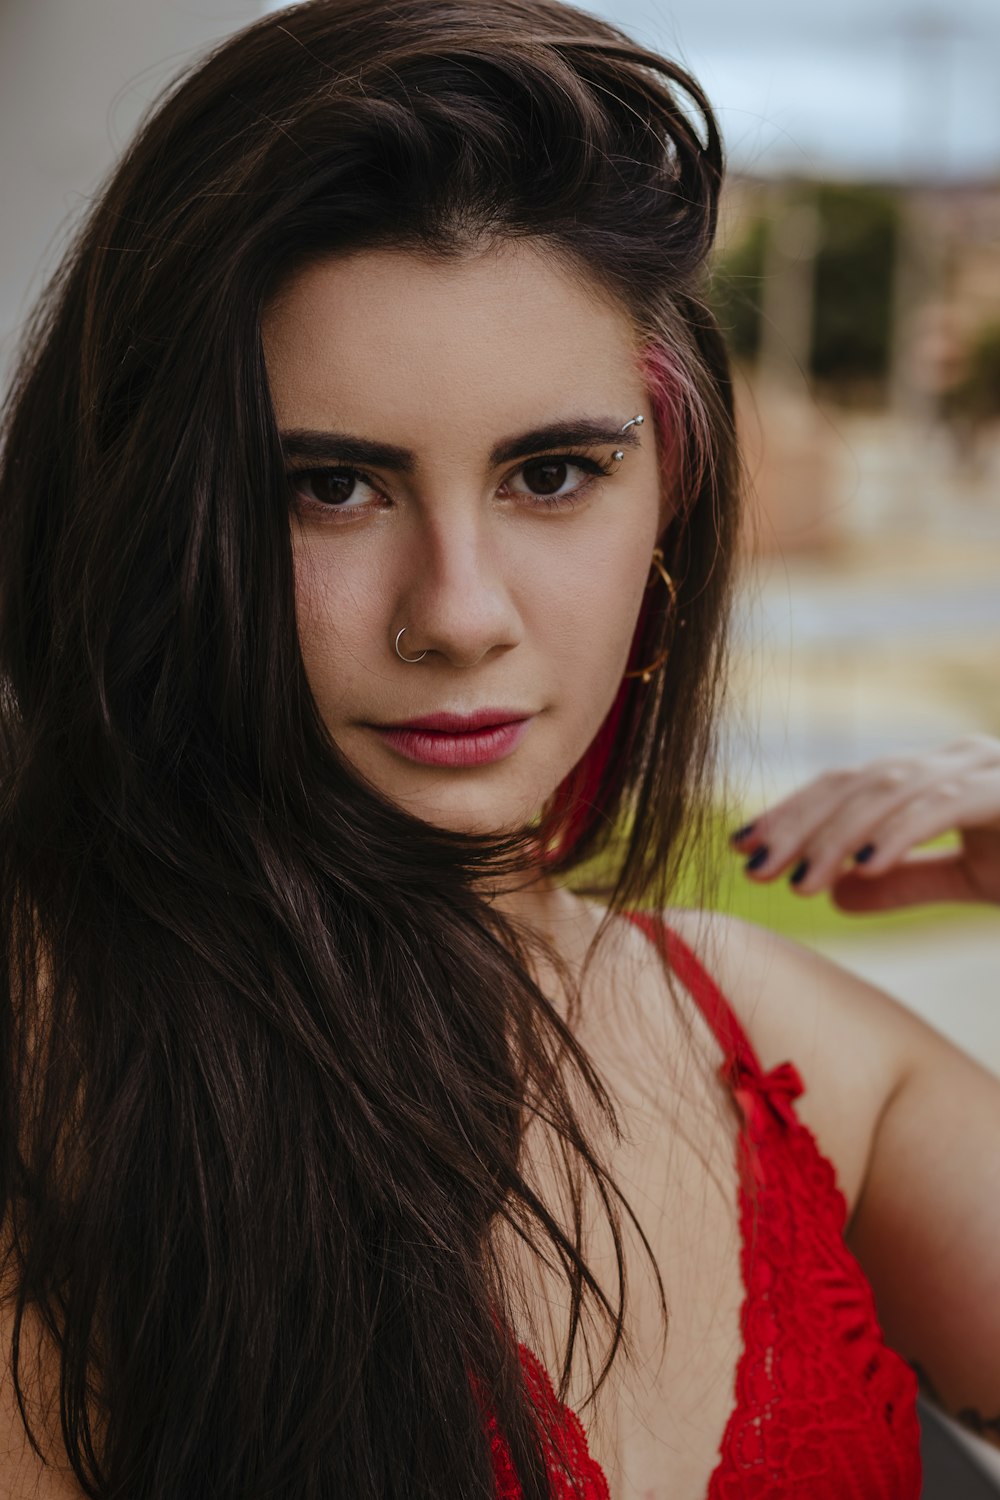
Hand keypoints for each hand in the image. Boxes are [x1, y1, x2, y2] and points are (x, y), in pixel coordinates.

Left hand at [729, 735, 999, 912]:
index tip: (742, 847)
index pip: (848, 784)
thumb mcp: (969, 880)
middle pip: (856, 783)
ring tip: (800, 881)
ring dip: (837, 838)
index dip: (792, 813)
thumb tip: (836, 897)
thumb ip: (907, 881)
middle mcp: (959, 758)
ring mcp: (986, 768)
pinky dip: (898, 833)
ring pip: (889, 791)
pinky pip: (943, 805)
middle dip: (799, 825)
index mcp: (940, 774)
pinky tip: (863, 867)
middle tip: (754, 868)